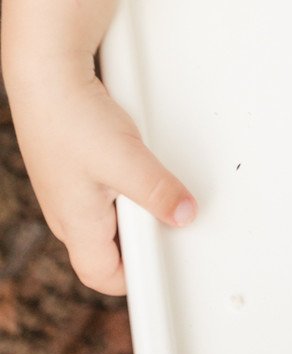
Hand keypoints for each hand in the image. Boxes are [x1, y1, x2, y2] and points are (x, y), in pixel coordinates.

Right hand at [9, 66, 196, 294]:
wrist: (45, 75)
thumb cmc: (71, 117)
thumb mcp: (125, 158)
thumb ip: (156, 190)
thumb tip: (184, 216)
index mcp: (76, 225)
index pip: (103, 277)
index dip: (136, 278)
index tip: (166, 265)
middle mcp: (68, 213)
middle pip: (108, 248)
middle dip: (141, 239)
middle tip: (170, 217)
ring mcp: (68, 188)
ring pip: (108, 215)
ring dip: (134, 206)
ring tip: (156, 183)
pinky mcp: (72, 164)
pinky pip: (103, 187)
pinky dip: (125, 181)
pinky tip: (137, 158)